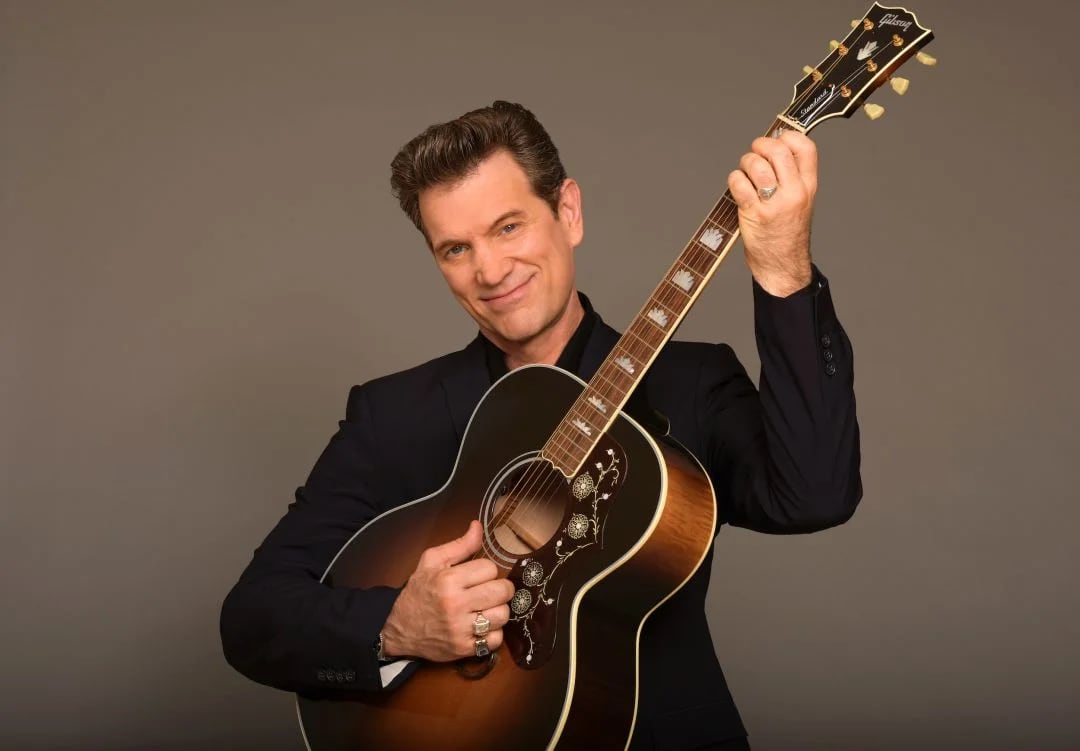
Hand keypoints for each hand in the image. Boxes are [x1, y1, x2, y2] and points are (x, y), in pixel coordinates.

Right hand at [380, 520, 513, 661]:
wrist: (398, 629)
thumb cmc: (418, 592)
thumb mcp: (432, 562)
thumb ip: (460, 545)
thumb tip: (478, 526)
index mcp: (449, 580)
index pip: (490, 568)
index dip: (487, 570)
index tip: (478, 576)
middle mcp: (456, 604)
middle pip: (502, 591)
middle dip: (500, 588)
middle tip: (489, 591)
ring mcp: (461, 629)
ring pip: (503, 615)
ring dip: (498, 611)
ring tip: (485, 608)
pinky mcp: (464, 649)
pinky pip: (495, 639)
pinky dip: (492, 633)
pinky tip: (481, 627)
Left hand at [727, 130, 816, 296]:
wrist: (783, 264)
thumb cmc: (787, 231)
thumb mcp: (800, 200)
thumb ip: (791, 175)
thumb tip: (771, 144)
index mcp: (809, 186)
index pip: (805, 147)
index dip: (788, 136)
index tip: (777, 140)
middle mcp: (795, 192)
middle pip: (778, 151)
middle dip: (761, 145)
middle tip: (755, 153)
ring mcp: (775, 204)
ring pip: (756, 166)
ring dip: (745, 164)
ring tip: (745, 174)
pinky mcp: (755, 214)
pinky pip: (740, 184)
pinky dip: (734, 181)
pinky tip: (738, 188)